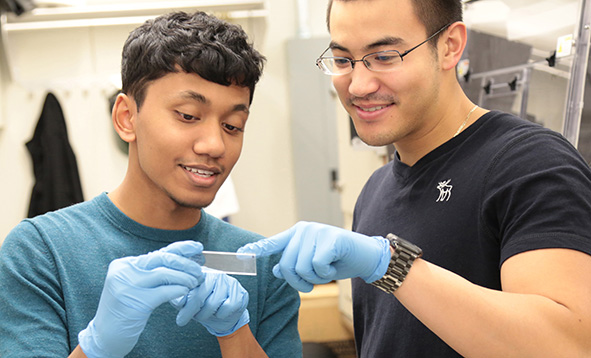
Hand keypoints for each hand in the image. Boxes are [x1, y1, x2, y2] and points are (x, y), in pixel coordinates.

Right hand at [78, 241, 203, 357]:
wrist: (104, 336)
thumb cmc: (125, 310)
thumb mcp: (136, 286)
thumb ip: (153, 272)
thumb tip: (185, 259)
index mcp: (125, 264)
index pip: (158, 252)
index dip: (181, 249)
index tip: (198, 248)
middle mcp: (124, 271)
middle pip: (162, 258)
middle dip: (185, 262)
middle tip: (200, 269)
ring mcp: (128, 286)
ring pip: (164, 274)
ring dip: (185, 277)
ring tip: (195, 282)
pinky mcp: (135, 302)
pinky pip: (163, 291)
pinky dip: (178, 290)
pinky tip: (186, 291)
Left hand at [171, 271, 249, 336]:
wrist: (223, 316)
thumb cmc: (204, 307)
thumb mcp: (187, 303)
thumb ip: (179, 300)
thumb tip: (178, 300)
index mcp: (202, 274)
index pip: (190, 285)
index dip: (186, 304)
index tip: (181, 318)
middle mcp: (216, 274)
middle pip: (201, 294)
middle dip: (193, 311)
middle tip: (191, 319)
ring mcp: (229, 282)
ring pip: (213, 302)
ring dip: (207, 314)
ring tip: (205, 315)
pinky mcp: (240, 292)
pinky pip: (228, 306)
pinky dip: (221, 314)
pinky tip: (219, 312)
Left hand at [238, 222, 390, 291]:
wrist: (366, 256)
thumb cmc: (338, 260)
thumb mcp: (314, 264)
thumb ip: (294, 264)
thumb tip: (274, 270)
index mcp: (297, 234)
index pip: (273, 242)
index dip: (256, 249)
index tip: (239, 254)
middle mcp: (304, 229)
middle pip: (286, 265)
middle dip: (298, 281)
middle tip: (312, 283)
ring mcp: (317, 231)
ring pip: (302, 267)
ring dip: (315, 278)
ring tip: (326, 270)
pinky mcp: (330, 238)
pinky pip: (317, 265)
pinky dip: (326, 274)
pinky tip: (334, 266)